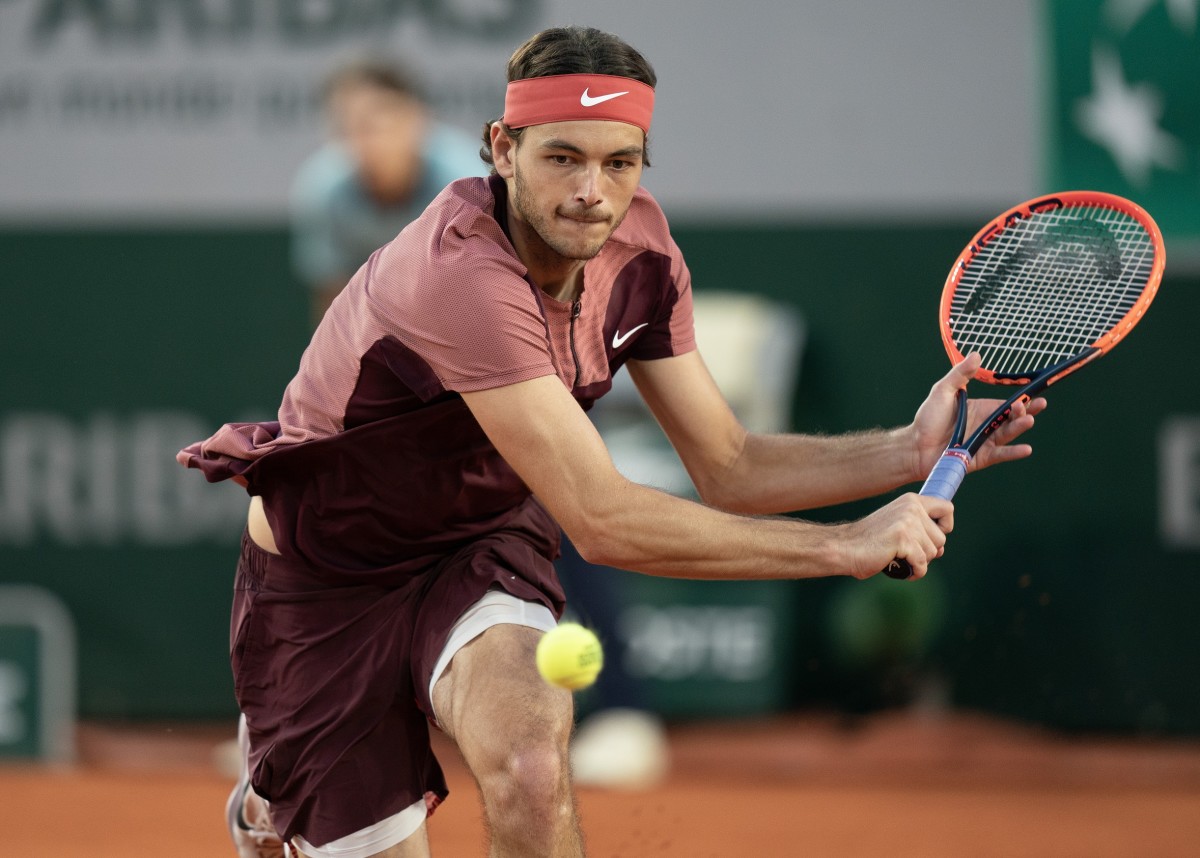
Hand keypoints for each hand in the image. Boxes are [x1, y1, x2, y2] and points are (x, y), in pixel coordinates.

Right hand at [838, 493, 953, 579]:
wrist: (844, 548)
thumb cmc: (870, 541)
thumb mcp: (897, 525)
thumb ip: (920, 529)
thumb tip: (941, 548)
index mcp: (911, 500)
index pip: (947, 508)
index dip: (945, 526)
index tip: (930, 536)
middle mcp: (912, 507)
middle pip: (941, 538)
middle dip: (927, 551)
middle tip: (905, 552)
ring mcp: (907, 522)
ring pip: (933, 553)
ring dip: (918, 562)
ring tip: (899, 558)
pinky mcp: (903, 539)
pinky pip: (922, 564)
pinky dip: (914, 572)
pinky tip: (900, 569)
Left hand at [910, 352, 1046, 477]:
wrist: (915, 445)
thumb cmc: (929, 418)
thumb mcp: (943, 391)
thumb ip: (959, 374)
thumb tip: (976, 354)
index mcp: (982, 409)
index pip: (1007, 404)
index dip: (1023, 400)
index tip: (1037, 394)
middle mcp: (987, 426)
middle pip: (1012, 418)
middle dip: (1025, 411)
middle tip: (1036, 405)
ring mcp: (985, 442)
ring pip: (1008, 434)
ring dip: (1020, 427)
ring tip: (1028, 420)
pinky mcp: (981, 457)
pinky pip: (1000, 454)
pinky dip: (1013, 453)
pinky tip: (1026, 449)